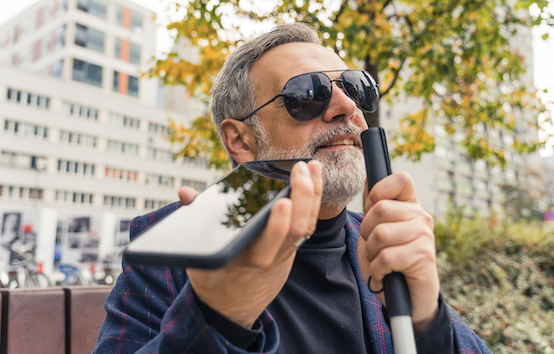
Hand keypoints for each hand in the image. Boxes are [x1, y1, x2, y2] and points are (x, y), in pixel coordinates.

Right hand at [178, 160, 322, 327]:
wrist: (231, 309)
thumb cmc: (213, 278)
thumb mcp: (199, 255)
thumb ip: (194, 221)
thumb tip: (185, 193)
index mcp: (243, 260)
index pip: (264, 245)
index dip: (277, 226)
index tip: (282, 202)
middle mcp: (268, 258)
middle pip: (293, 230)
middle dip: (302, 198)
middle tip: (302, 170)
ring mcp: (282, 254)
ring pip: (304, 226)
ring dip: (312, 195)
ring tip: (313, 167)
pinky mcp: (290, 250)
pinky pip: (306, 226)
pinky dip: (312, 203)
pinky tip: (314, 182)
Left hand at [358, 172, 438, 335]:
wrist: (405, 298)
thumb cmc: (389, 261)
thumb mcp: (375, 230)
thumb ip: (374, 206)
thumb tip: (369, 178)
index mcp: (410, 206)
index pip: (401, 179)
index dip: (379, 191)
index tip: (372, 209)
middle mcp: (421, 217)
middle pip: (380, 209)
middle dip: (366, 231)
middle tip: (373, 247)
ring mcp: (425, 236)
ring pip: (380, 234)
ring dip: (371, 253)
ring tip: (380, 262)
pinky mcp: (424, 257)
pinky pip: (386, 257)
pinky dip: (377, 269)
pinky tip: (385, 274)